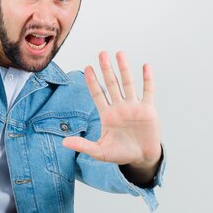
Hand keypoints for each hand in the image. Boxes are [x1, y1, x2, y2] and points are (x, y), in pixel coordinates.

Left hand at [62, 51, 161, 171]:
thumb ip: (82, 145)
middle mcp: (119, 107)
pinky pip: (148, 91)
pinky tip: (145, 66)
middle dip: (106, 69)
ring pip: (128, 83)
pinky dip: (147, 79)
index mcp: (107, 114)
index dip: (93, 81)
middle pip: (111, 83)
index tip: (87, 67)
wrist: (142, 158)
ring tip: (119, 53)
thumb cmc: (121, 154)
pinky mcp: (148, 110)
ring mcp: (134, 107)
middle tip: (101, 53)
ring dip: (124, 68)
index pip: (98, 93)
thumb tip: (63, 142)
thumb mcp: (99, 151)